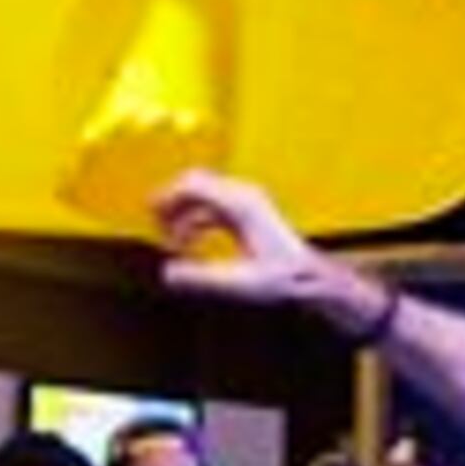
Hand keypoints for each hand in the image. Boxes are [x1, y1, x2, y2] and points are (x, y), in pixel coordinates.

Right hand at [154, 169, 358, 323]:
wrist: (312, 278)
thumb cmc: (283, 278)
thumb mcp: (238, 283)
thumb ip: (201, 278)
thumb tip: (168, 273)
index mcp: (240, 204)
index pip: (192, 183)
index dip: (167, 197)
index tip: (152, 217)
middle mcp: (243, 195)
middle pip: (194, 182)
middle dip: (171, 201)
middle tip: (156, 227)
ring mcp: (247, 202)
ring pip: (201, 195)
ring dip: (182, 213)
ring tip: (171, 243)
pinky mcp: (247, 213)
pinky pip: (211, 207)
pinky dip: (195, 220)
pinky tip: (188, 244)